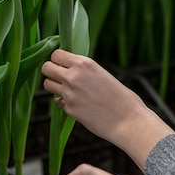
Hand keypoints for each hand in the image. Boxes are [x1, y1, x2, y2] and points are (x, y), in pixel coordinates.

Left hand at [41, 50, 174, 168]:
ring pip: (47, 84)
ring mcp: (69, 93)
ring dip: (54, 86)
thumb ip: (84, 70)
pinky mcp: (69, 109)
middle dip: (50, 71)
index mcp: (84, 64)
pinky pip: (57, 101)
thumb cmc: (121, 98)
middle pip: (46, 67)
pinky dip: (63, 102)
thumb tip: (69, 69)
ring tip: (67, 90)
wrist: (128, 121)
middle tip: (59, 77)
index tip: (62, 64)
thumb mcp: (102, 74)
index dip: (57, 59)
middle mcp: (73, 76)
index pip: (56, 54)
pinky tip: (77, 104)